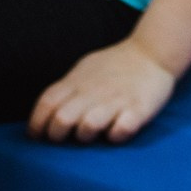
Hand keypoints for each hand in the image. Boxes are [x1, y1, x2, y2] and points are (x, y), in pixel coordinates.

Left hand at [29, 37, 175, 142]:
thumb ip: (66, 89)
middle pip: (62, 120)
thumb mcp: (84, 70)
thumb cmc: (116, 65)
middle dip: (57, 135)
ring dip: (86, 135)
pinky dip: (116, 135)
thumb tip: (46, 112)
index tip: (38, 135)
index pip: (46, 104)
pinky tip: (117, 131)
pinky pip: (121, 131)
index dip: (36, 123)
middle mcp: (93, 92)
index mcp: (77, 82)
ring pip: (88, 127)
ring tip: (93, 134)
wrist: (153, 52)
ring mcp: (116, 100)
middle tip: (65, 138)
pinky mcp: (139, 109)